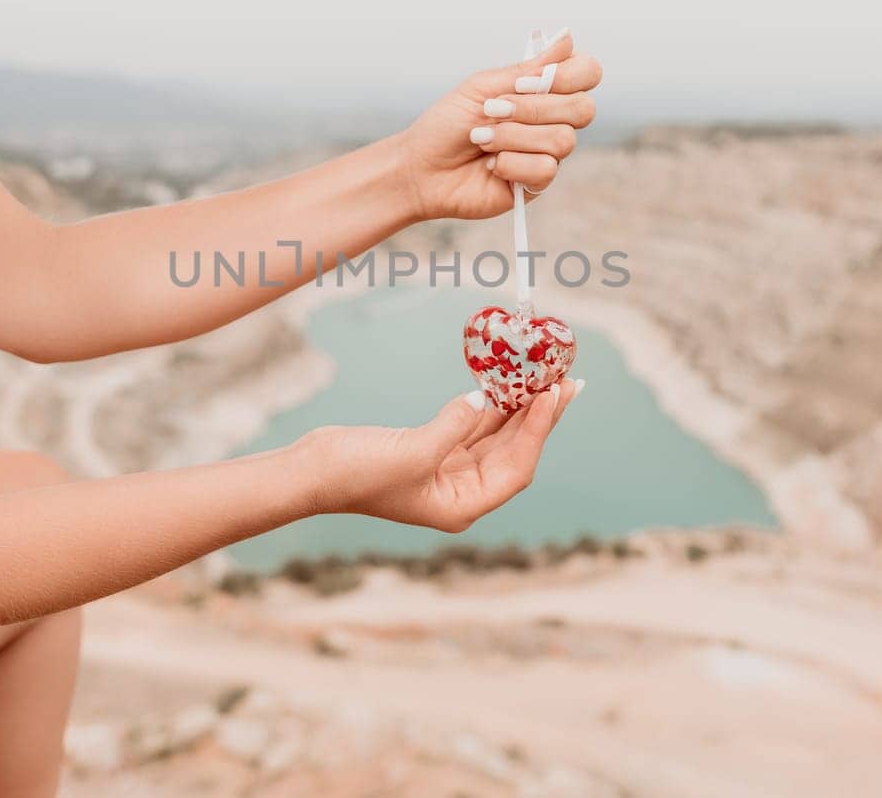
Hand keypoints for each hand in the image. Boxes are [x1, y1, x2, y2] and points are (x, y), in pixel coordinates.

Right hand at [299, 383, 578, 532]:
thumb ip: (454, 425)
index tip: (552, 395)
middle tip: (569, 382)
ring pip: (494, 435)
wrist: (311, 472)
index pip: (514, 467)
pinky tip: (506, 383)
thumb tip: (486, 398)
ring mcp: (446, 470)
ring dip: (518, 406)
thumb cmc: (356, 474)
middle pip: (513, 450)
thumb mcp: (411, 451)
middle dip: (540, 416)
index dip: (536, 431)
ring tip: (546, 376)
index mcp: (461, 506)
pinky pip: (471, 424)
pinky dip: (488, 404)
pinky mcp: (430, 450)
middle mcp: (461, 492)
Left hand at [397, 31, 601, 220]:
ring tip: (481, 139)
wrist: (420, 168)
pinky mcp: (537, 184)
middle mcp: (552, 121)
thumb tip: (568, 39)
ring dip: (512, 136)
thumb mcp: (484, 87)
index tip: (524, 82)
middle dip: (532, 109)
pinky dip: (510, 164)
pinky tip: (491, 166)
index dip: (569, 75)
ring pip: (562, 140)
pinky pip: (546, 169)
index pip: (587, 73)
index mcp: (542, 91)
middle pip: (582, 109)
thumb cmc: (447, 125)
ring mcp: (547, 153)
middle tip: (492, 110)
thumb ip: (529, 68)